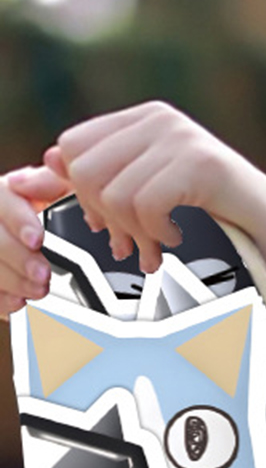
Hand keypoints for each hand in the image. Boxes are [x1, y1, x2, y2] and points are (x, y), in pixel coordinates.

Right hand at [0, 164, 69, 316]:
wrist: (36, 241)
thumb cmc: (46, 215)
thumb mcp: (57, 191)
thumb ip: (58, 178)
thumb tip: (55, 163)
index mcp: (3, 194)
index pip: (2, 199)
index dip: (18, 219)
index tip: (37, 239)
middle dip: (16, 258)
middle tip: (42, 275)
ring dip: (10, 280)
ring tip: (37, 291)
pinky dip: (0, 298)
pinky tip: (17, 303)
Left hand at [46, 101, 265, 276]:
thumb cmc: (227, 223)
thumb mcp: (157, 199)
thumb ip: (105, 182)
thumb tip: (43, 166)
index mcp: (145, 120)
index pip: (73, 146)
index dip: (82, 194)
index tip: (113, 228)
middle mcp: (160, 119)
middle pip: (84, 168)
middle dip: (104, 218)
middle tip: (135, 246)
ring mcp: (181, 138)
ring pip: (111, 192)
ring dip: (134, 233)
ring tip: (160, 248)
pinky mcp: (201, 164)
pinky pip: (144, 204)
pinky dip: (158, 234)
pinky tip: (180, 240)